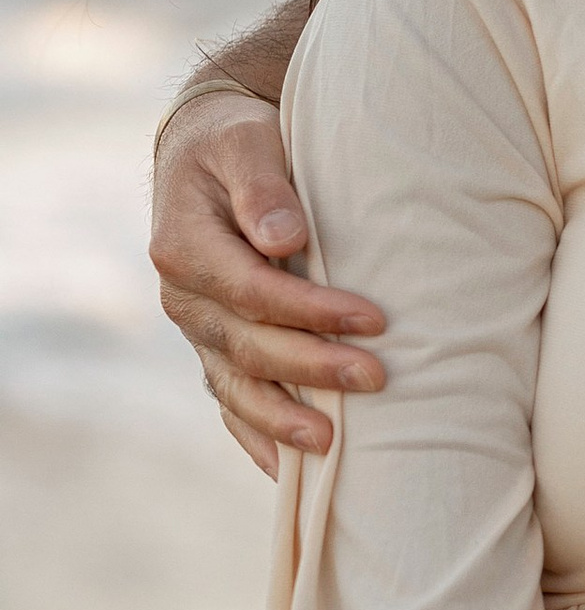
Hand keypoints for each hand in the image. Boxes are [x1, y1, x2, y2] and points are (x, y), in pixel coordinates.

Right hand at [150, 89, 385, 472]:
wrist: (206, 151)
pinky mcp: (211, 345)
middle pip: (247, 345)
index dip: (311, 311)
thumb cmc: (237, 140)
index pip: (252, 291)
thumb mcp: (247, 141)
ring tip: (332, 445)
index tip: (374, 321)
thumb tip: (285, 240)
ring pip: (235, 383)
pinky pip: (228, 398)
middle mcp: (183, 296)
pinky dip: (255, 434)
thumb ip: (263, 187)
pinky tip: (288, 468)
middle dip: (312, 367)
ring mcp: (194, 328)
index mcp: (185, 246)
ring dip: (282, 417)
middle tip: (378, 379)